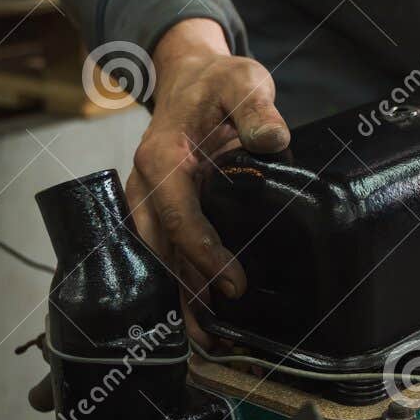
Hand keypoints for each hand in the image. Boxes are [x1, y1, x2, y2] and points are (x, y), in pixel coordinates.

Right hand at [125, 18, 289, 335]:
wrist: (191, 76)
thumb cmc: (218, 82)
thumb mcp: (243, 82)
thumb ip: (257, 110)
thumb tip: (272, 138)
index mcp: (163, 157)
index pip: (179, 216)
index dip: (204, 253)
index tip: (234, 284)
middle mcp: (146, 184)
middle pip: (161, 249)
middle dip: (185, 293)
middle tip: (213, 336)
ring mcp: (148, 200)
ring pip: (158, 257)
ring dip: (178, 299)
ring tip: (204, 342)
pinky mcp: (158, 210)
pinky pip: (164, 251)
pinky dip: (177, 283)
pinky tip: (195, 315)